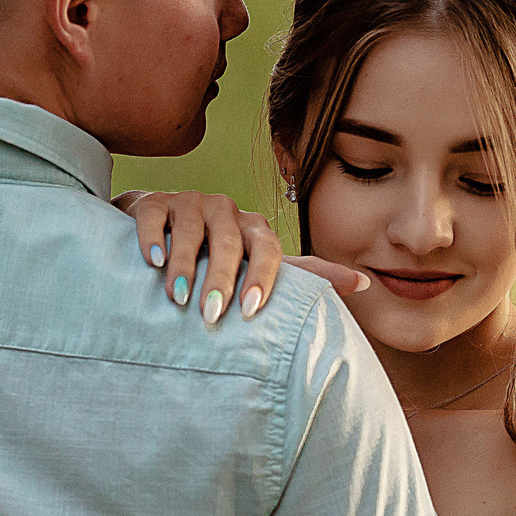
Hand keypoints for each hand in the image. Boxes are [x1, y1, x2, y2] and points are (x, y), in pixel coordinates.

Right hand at [114, 190, 368, 322]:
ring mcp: (188, 202)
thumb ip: (302, 276)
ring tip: (178, 296)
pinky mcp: (152, 201)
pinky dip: (153, 238)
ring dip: (185, 264)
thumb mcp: (256, 267)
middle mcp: (225, 210)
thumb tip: (364, 283)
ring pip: (192, 229)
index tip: (250, 311)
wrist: (159, 230)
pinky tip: (151, 262)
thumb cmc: (214, 257)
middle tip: (212, 314)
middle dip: (221, 278)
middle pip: (228, 241)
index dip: (261, 277)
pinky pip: (154, 216)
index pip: (266, 248)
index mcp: (254, 228)